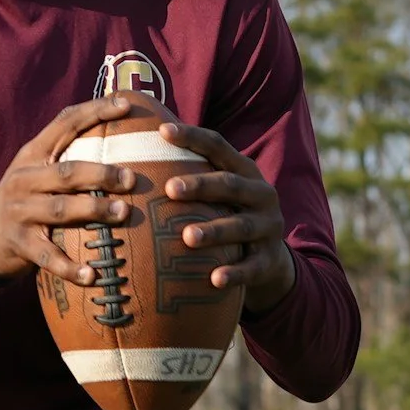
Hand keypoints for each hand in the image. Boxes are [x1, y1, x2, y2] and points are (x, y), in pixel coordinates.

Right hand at [0, 94, 163, 284]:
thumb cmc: (25, 199)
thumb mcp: (36, 170)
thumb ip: (66, 154)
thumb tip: (119, 131)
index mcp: (32, 154)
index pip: (64, 124)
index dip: (94, 111)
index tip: (125, 105)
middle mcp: (24, 180)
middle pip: (66, 172)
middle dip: (101, 174)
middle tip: (132, 178)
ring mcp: (20, 212)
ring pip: (60, 211)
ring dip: (93, 211)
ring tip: (123, 213)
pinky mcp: (21, 245)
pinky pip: (49, 257)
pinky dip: (71, 268)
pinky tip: (92, 275)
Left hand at [160, 123, 296, 312]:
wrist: (270, 260)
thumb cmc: (229, 215)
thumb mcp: (221, 193)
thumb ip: (193, 172)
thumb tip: (138, 144)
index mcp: (245, 172)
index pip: (219, 147)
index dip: (192, 137)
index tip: (162, 131)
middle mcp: (261, 195)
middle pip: (231, 186)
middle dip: (201, 186)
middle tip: (170, 189)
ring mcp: (268, 228)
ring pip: (241, 227)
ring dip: (214, 231)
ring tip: (187, 237)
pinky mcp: (268, 261)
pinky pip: (251, 268)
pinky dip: (234, 273)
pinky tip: (214, 279)